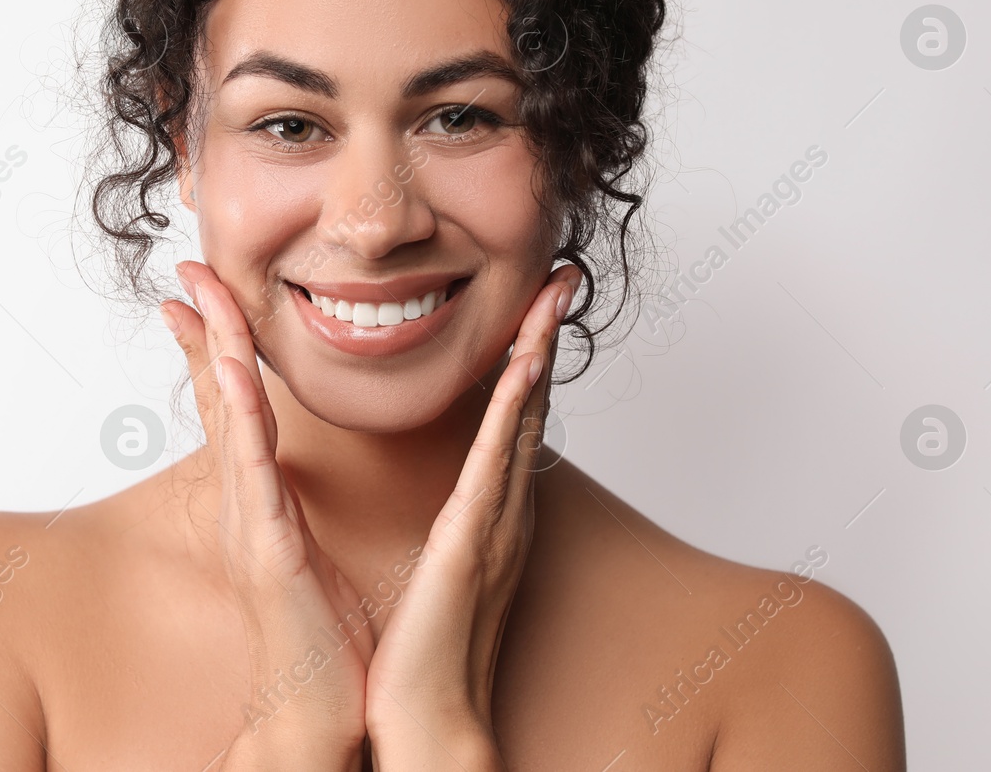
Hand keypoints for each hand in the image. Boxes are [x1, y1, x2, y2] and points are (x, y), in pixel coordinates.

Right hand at [162, 261, 373, 770]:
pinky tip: (233, 375)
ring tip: (205, 297)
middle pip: (220, 393)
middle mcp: (245, 498)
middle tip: (188, 267)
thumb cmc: (320, 631)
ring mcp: (251, 518)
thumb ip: (294, 503)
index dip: (214, 343)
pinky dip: (240, 418)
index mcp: (261, 493)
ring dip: (218, 352)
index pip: (232, 402)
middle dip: (206, 326)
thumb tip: (293, 471)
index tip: (199, 291)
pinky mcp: (268, 545)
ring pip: (231, 418)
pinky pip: (252, 470)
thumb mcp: (306, 546)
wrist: (317, 705)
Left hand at [362, 265, 579, 769]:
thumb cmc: (430, 648)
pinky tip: (525, 366)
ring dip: (539, 353)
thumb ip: (458, 521)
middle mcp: (505, 508)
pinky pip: (495, 462)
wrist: (429, 716)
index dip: (529, 355)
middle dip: (547, 337)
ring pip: (522, 420)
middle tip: (561, 275)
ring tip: (551, 296)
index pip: (512, 417)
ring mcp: (496, 522)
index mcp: (491, 510)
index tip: (536, 302)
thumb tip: (461, 494)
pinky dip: (514, 410)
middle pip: (531, 404)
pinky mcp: (473, 541)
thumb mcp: (447, 565)